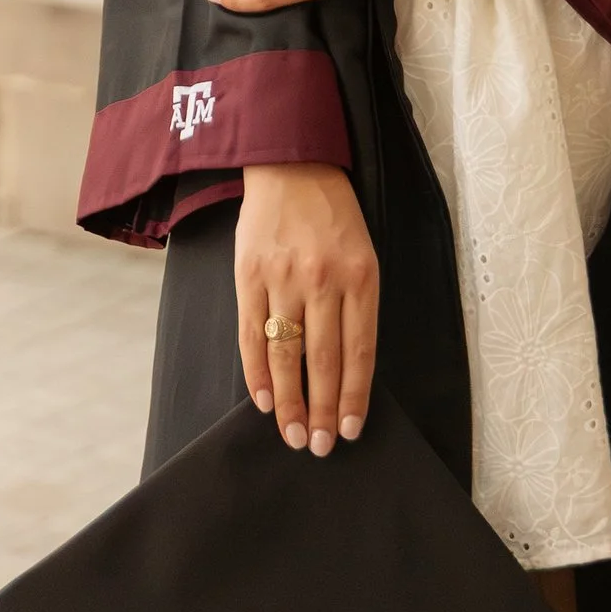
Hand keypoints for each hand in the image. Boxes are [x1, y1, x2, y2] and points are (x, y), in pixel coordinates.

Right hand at [237, 161, 376, 453]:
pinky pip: (251, 334)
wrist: (292, 164)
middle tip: (317, 447)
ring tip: (291, 433)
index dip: (353, 396)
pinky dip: (256, 372)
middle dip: (321, 410)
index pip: (359, 351)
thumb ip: (356, 307)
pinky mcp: (249, 275)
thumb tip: (348, 372)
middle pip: (323, 360)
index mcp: (360, 276)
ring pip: (285, 354)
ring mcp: (283, 277)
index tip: (349, 431)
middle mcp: (323, 279)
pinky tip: (263, 400)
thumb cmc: (333, 217)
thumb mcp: (362, 255)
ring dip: (288, 401)